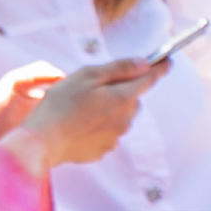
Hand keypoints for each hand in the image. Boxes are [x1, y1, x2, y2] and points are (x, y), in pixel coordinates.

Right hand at [5, 57, 169, 169]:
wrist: (42, 140)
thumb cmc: (61, 104)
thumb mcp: (88, 75)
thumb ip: (119, 68)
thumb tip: (145, 64)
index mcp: (123, 98)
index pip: (149, 79)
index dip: (159, 68)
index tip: (167, 61)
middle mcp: (126, 119)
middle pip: (132, 98)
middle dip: (121, 91)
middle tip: (93, 88)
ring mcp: (116, 137)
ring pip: (120, 116)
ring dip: (109, 109)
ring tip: (81, 108)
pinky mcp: (103, 149)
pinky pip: (108, 132)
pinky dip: (99, 126)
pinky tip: (79, 124)